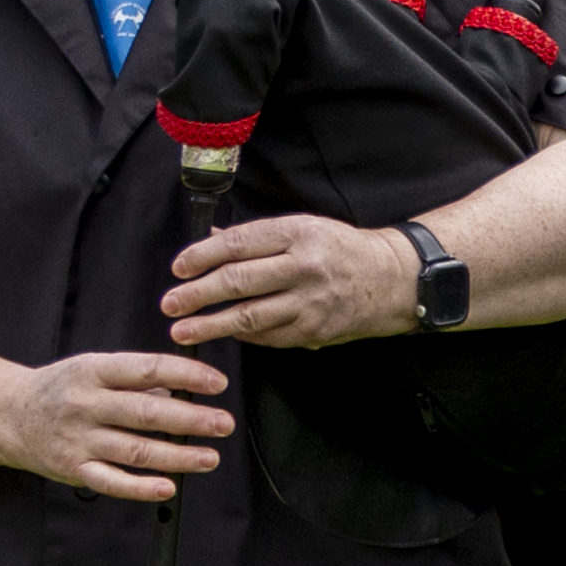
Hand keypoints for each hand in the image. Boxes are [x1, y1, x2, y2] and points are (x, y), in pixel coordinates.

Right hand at [7, 348, 234, 503]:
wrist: (7, 414)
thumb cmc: (61, 389)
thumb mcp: (93, 368)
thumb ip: (137, 379)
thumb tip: (183, 390)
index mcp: (93, 371)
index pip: (147, 369)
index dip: (187, 375)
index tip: (218, 384)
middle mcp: (84, 405)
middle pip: (146, 413)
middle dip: (191, 420)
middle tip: (223, 423)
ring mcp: (77, 439)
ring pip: (135, 451)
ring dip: (178, 456)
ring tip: (210, 457)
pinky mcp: (72, 468)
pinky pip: (111, 482)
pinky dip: (141, 487)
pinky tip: (168, 486)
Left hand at [163, 217, 416, 350]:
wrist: (396, 280)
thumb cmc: (343, 251)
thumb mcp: (305, 228)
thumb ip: (257, 237)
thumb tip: (209, 242)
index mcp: (299, 234)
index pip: (238, 244)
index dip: (202, 257)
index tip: (179, 268)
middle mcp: (304, 266)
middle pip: (237, 281)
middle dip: (196, 295)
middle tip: (170, 304)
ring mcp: (311, 301)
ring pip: (248, 316)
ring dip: (209, 325)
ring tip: (183, 331)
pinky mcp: (315, 330)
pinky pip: (268, 336)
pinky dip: (243, 336)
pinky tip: (225, 333)